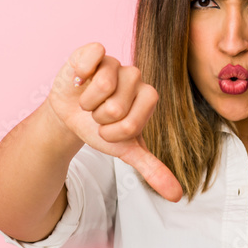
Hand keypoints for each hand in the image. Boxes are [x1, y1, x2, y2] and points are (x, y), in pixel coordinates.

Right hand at [47, 42, 182, 201]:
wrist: (71, 115)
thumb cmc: (101, 129)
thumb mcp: (125, 150)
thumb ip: (152, 168)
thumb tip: (177, 196)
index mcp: (149, 98)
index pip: (132, 124)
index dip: (113, 133)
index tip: (109, 130)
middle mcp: (136, 77)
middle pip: (116, 107)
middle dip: (99, 119)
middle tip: (97, 114)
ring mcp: (116, 63)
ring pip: (103, 85)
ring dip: (87, 102)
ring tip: (88, 100)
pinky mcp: (94, 51)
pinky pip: (93, 54)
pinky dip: (81, 72)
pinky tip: (81, 78)